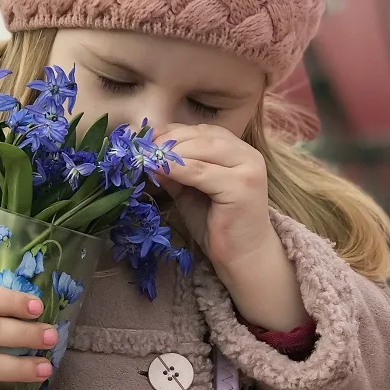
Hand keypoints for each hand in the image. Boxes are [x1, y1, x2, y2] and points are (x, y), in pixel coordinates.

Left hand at [153, 123, 272, 269]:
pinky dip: (176, 169)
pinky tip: (157, 170)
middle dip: (168, 141)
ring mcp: (248, 169)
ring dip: (171, 152)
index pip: (201, 131)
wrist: (243, 258)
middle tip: (141, 149)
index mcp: (238, 150)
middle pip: (202, 136)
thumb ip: (174, 170)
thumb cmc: (216, 224)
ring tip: (146, 158)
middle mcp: (247, 154)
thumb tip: (146, 153)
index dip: (171, 131)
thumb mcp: (190, 190)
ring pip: (202, 149)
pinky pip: (201, 172)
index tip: (144, 138)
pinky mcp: (242, 187)